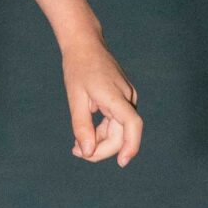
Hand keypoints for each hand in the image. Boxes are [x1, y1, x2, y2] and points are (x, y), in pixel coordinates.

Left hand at [62, 29, 141, 167]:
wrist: (85, 44)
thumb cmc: (78, 68)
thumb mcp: (75, 98)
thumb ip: (81, 126)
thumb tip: (87, 152)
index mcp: (115, 95)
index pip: (132, 124)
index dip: (130, 145)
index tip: (121, 162)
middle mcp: (127, 97)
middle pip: (123, 133)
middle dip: (102, 148)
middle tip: (78, 152)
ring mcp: (127, 97)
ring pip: (120, 129)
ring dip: (101, 141)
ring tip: (77, 145)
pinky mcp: (123, 98)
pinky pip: (117, 121)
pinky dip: (103, 131)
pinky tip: (87, 134)